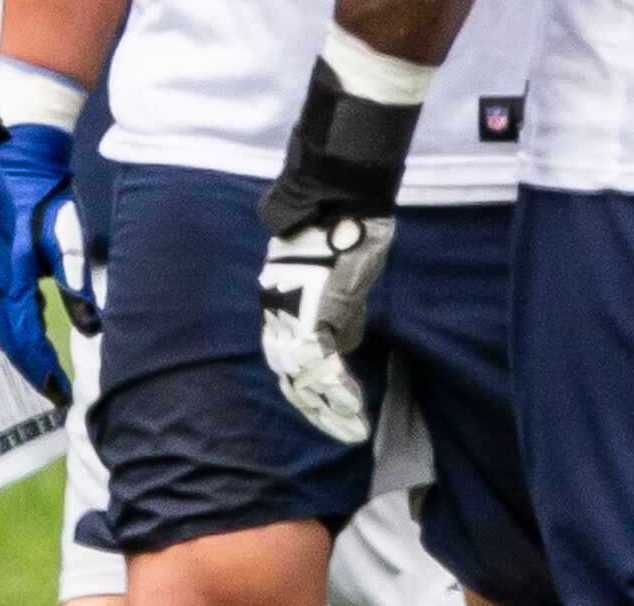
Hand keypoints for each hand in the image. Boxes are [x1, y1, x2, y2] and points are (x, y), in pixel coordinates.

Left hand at [258, 213, 393, 443]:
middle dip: (317, 409)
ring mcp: (290, 316)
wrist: (338, 200)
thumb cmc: (341, 230)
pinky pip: (322, 368)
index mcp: (280, 303)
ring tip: (351, 429)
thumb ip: (334, 311)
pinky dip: (339, 393)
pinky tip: (355, 408)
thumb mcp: (333, 278)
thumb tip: (341, 345)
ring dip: (329, 409)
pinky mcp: (311, 317)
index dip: (308, 389)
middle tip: (342, 433)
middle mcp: (278, 313)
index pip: (289, 359)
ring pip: (303, 379)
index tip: (327, 412)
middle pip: (291, 376)